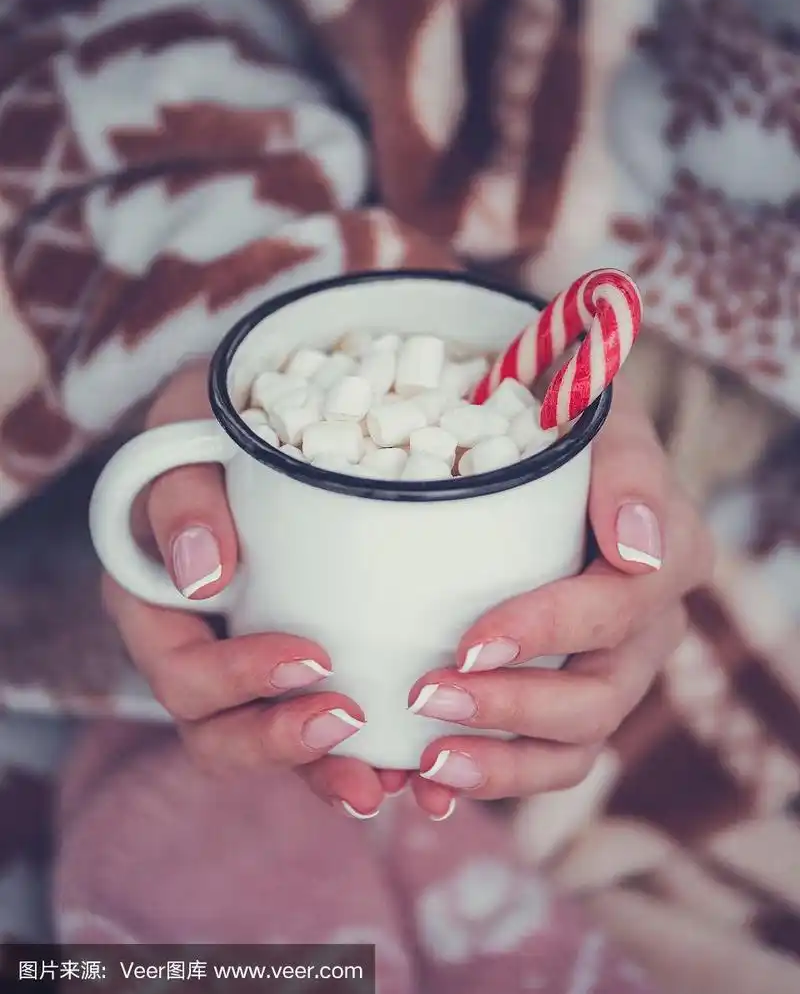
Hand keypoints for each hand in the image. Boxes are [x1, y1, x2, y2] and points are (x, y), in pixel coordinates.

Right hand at [101, 362, 401, 818]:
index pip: (179, 670)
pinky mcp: (302, 666)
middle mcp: (197, 645)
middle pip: (217, 730)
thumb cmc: (224, 415)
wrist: (276, 410)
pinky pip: (320, 728)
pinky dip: (362, 757)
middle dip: (280, 743)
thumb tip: (202, 578)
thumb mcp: (190, 429)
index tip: (313, 658)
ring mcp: (248, 663)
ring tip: (387, 785)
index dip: (236, 682)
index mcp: (155, 601)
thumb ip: (182, 495)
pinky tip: (414, 768)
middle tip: (351, 726)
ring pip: (271, 744)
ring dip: (325, 773)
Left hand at [408, 380, 714, 817]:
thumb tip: (636, 546)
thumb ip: (628, 468)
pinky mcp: (566, 700)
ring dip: (499, 762)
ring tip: (426, 764)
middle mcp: (648, 630)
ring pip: (573, 746)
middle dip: (511, 705)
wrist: (540, 456)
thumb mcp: (598, 419)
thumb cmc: (565, 428)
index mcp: (667, 558)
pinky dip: (488, 777)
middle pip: (597, 697)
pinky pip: (541, 759)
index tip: (470, 642)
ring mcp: (609, 673)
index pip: (618, 608)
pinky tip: (425, 785)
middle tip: (428, 698)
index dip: (548, 631)